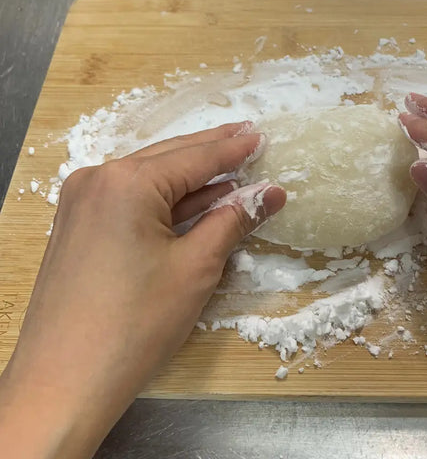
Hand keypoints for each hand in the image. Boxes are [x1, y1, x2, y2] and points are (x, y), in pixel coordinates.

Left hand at [0, 122, 285, 458]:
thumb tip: (271, 193)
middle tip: (246, 134)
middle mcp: (98, 179)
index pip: (194, 157)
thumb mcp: (196, 267)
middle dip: (210, 150)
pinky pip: (130, 198)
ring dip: (189, 176)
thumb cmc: (137, 323)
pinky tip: (192, 199)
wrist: (64, 382)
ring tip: (228, 165)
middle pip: (168, 158)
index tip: (260, 136)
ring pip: (148, 178)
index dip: (233, 149)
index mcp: (127, 181)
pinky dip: (164, 198)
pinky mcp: (78, 225)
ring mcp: (81, 202)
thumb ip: (234, 220)